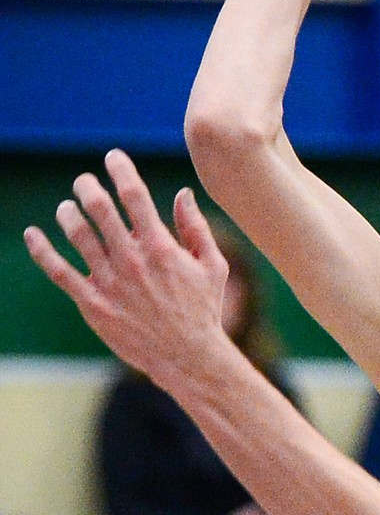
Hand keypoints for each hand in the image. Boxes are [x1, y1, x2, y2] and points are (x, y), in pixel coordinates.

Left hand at [24, 150, 232, 393]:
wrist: (188, 357)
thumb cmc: (203, 310)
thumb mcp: (212, 265)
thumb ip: (196, 227)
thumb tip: (183, 192)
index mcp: (160, 247)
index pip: (134, 195)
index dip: (121, 170)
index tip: (112, 157)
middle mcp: (131, 260)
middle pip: (100, 209)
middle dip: (88, 187)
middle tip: (84, 182)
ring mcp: (109, 282)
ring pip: (78, 235)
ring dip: (68, 214)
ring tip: (67, 207)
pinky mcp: (92, 303)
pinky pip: (59, 272)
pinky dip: (42, 250)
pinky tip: (33, 234)